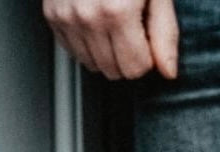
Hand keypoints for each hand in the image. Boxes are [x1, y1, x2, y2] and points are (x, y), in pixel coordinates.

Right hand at [43, 0, 178, 80]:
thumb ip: (164, 34)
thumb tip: (168, 72)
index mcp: (117, 11)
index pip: (135, 68)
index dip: (146, 57)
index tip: (145, 38)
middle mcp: (87, 16)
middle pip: (114, 71)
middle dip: (127, 57)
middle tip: (130, 29)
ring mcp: (66, 15)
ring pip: (92, 65)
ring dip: (106, 52)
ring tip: (111, 24)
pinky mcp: (52, 14)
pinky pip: (72, 51)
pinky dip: (86, 43)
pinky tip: (94, 23)